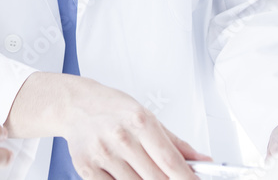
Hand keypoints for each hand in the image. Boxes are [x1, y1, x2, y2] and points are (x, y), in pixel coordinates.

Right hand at [7, 73, 208, 178]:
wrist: (76, 105)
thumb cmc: (113, 108)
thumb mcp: (147, 116)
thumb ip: (175, 142)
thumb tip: (202, 160)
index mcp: (140, 121)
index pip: (170, 161)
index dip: (187, 179)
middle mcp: (121, 137)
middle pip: (156, 179)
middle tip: (170, 179)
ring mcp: (103, 154)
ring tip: (143, 171)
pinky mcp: (87, 167)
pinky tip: (125, 174)